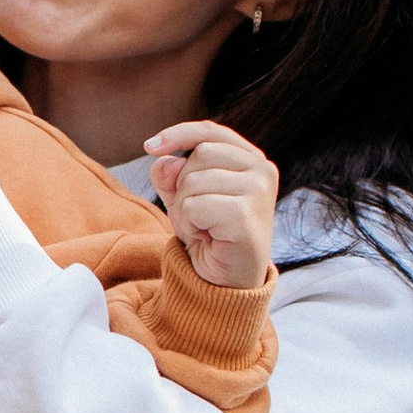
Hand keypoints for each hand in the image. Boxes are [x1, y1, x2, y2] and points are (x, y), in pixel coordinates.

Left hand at [142, 120, 278, 290]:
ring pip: (194, 181)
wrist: (225, 281)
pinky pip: (194, 205)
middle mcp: (263, 170)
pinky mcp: (247, 215)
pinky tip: (206, 237)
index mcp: (252, 160)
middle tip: (197, 214)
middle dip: (183, 185)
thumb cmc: (209, 234)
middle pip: (200, 154)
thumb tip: (163, 159)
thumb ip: (171, 173)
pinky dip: (189, 224)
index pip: (212, 132)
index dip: (179, 134)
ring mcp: (259, 191)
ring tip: (203, 228)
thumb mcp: (183, 197)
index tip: (149, 147)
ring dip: (185, 209)